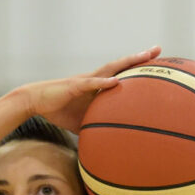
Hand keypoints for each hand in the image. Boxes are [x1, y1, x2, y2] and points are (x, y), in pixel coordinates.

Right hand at [17, 46, 160, 132]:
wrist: (35, 102)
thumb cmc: (58, 110)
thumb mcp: (82, 122)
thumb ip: (96, 127)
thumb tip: (108, 145)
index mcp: (97, 86)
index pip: (121, 74)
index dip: (138, 68)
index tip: (156, 62)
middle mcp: (94, 79)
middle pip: (121, 65)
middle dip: (139, 57)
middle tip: (158, 50)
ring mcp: (85, 80)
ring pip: (110, 68)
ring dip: (127, 62)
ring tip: (143, 56)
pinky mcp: (74, 86)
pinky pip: (91, 83)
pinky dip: (103, 82)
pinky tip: (116, 82)